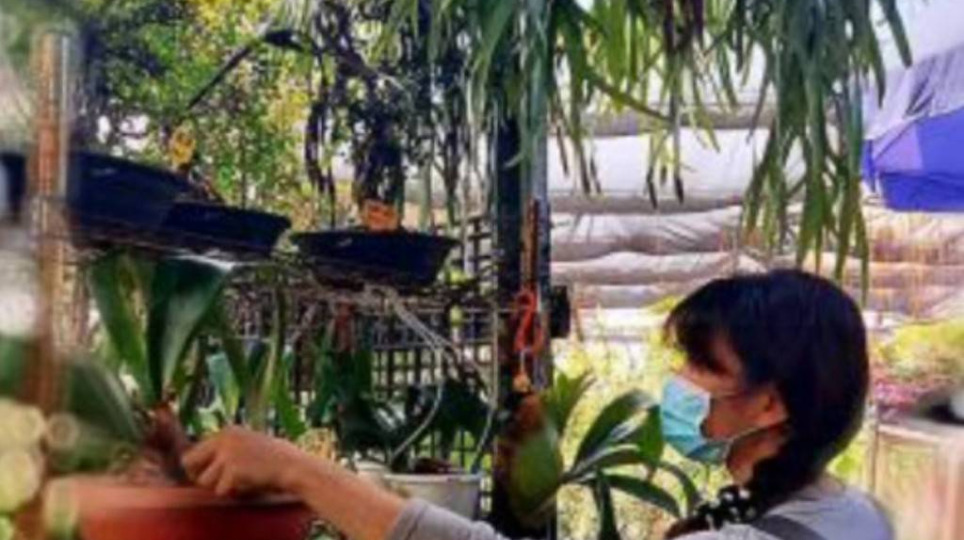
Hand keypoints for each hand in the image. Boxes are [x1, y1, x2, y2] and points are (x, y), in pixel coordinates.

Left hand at [181, 427, 307, 496]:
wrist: (296, 467)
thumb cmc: (277, 459)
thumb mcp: (250, 444)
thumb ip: (227, 449)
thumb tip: (201, 463)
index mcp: (228, 430)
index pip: (195, 450)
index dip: (202, 466)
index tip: (213, 474)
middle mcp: (224, 438)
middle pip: (189, 462)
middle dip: (200, 474)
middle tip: (216, 481)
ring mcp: (227, 453)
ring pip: (203, 480)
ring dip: (219, 485)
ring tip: (240, 481)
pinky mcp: (233, 470)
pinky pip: (220, 490)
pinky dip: (233, 492)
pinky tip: (249, 484)